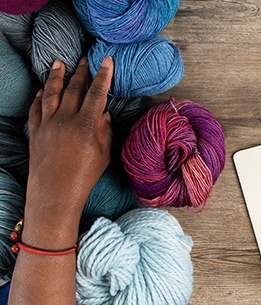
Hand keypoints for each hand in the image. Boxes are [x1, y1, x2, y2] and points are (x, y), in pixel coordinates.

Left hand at [23, 56, 113, 246]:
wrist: (55, 192)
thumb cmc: (84, 176)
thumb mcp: (104, 153)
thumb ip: (105, 131)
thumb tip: (104, 114)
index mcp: (86, 125)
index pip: (97, 93)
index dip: (103, 75)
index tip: (106, 61)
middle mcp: (65, 120)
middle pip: (73, 88)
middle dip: (81, 72)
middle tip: (85, 59)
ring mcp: (47, 124)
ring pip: (51, 93)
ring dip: (56, 76)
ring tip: (59, 63)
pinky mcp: (35, 132)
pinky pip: (35, 108)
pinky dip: (39, 96)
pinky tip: (42, 90)